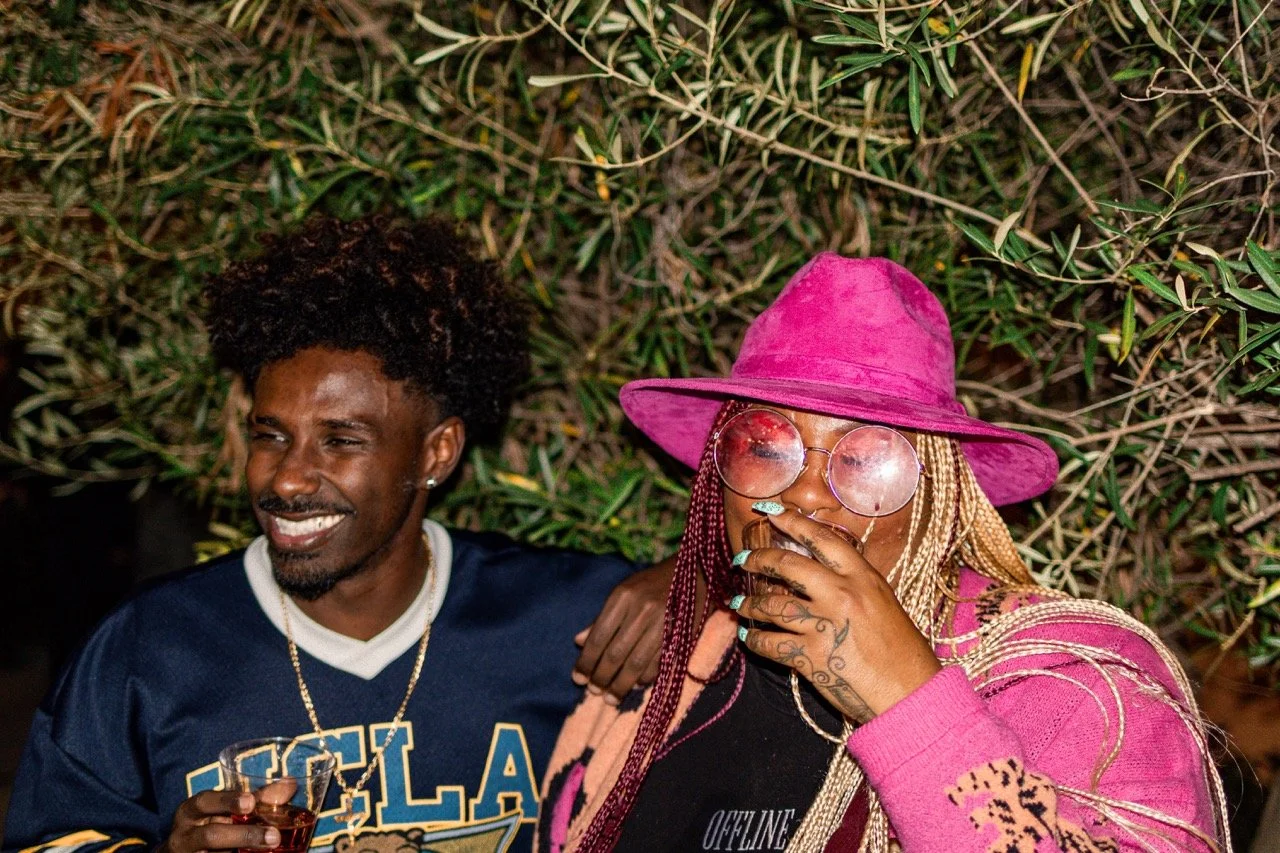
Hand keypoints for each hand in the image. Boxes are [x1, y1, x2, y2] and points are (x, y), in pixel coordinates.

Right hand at [157, 791, 278, 852]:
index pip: (205, 801)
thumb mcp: (225, 810)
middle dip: (243, 835)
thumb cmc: (209, 823)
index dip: (228, 800)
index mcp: (190, 811)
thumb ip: (257, 799)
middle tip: (274, 836)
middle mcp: (184, 835)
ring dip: (243, 850)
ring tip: (270, 847)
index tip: (250, 801)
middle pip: (211, 835)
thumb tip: (290, 784)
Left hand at [572, 557, 673, 703]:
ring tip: (610, 698)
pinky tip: (635, 686)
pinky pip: (658, 664)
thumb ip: (602, 617)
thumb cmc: (654, 583)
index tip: (577, 679)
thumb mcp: (625, 592)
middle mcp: (642, 610)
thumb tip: (579, 642)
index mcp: (623, 596)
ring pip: (636, 663)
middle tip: (593, 692)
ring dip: (621, 685)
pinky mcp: (681, 636)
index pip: (599, 636)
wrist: (697, 572)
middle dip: (602, 677)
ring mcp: (663, 624)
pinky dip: (645, 679)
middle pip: (616, 653)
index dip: (586, 662)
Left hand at [733, 510, 939, 722]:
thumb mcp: (884, 604)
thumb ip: (855, 584)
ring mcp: (825, 625)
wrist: (912, 694)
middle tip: (742, 560)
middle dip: (758, 560)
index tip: (769, 512)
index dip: (791, 521)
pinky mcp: (812, 658)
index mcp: (863, 578)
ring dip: (749, 604)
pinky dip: (756, 641)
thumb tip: (822, 572)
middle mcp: (842, 595)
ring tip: (738, 604)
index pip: (821, 538)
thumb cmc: (903, 652)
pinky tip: (750, 639)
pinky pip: (772, 644)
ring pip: (773, 606)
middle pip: (788, 565)